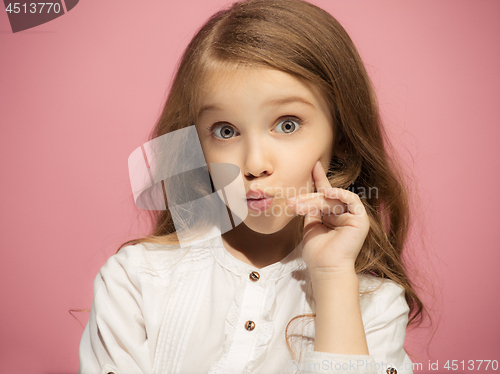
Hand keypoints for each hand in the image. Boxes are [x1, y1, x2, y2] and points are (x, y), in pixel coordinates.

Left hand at [286, 161, 369, 275]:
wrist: (325, 268)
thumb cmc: (317, 252)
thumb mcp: (310, 225)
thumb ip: (311, 208)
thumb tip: (304, 194)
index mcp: (332, 215)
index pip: (326, 193)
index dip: (319, 179)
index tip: (313, 165)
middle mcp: (344, 214)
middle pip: (325, 196)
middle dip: (307, 198)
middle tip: (291, 202)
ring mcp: (353, 216)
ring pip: (332, 199)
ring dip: (314, 201)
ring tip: (298, 206)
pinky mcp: (361, 220)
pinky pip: (351, 200)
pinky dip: (340, 194)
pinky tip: (327, 193)